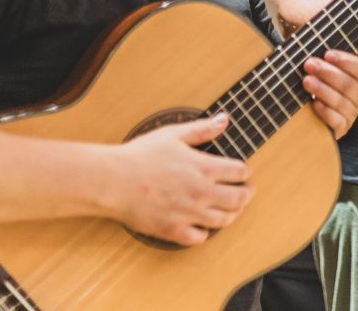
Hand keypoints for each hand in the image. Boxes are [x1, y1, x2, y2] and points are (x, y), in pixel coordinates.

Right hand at [109, 113, 252, 245]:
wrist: (112, 181)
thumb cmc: (139, 156)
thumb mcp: (173, 135)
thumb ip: (202, 129)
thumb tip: (224, 119)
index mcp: (204, 167)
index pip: (240, 172)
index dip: (244, 172)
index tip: (242, 173)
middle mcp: (201, 192)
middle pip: (239, 199)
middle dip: (246, 195)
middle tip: (245, 192)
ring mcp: (189, 213)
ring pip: (224, 220)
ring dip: (231, 214)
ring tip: (228, 209)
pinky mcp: (173, 230)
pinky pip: (199, 238)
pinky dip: (204, 233)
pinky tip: (201, 225)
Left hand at [303, 49, 357, 138]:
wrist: (310, 114)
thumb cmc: (317, 82)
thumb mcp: (323, 66)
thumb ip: (323, 53)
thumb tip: (312, 27)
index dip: (346, 61)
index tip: (327, 54)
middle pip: (349, 84)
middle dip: (328, 73)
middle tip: (309, 64)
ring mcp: (351, 113)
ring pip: (341, 102)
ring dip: (322, 90)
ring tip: (306, 81)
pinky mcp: (341, 128)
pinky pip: (337, 122)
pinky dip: (325, 112)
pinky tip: (313, 104)